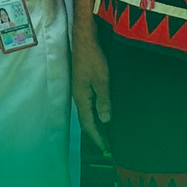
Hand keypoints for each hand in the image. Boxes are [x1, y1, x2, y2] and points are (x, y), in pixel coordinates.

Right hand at [72, 28, 112, 153]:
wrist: (85, 37)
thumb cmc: (93, 57)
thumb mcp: (102, 79)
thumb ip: (103, 100)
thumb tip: (105, 120)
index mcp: (81, 97)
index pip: (88, 124)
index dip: (97, 137)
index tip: (106, 149)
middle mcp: (79, 95)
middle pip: (86, 120)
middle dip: (96, 133)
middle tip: (108, 145)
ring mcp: (80, 88)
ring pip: (88, 112)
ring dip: (96, 124)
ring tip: (107, 133)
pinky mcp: (84, 81)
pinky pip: (90, 103)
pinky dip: (96, 112)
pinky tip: (103, 111)